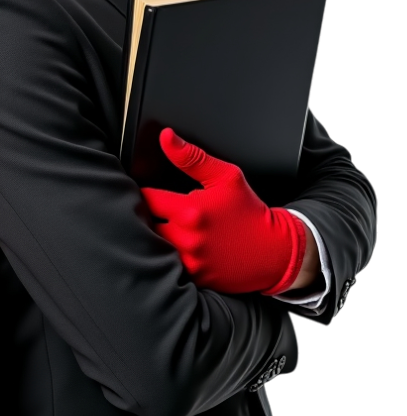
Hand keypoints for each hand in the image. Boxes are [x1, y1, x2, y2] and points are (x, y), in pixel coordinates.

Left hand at [140, 128, 305, 294]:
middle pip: (144, 224)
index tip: (147, 192)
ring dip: (154, 236)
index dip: (141, 193)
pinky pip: (168, 265)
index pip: (145, 198)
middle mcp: (186, 238)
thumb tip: (166, 137)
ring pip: (154, 246)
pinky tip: (175, 247)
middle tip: (154, 211)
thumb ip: (191, 157)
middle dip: (146, 216)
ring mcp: (189, 261)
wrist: (275, 251)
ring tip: (162, 228)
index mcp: (189, 211)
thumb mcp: (225, 177)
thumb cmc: (249, 212)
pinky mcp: (194, 278)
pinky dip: (167, 256)